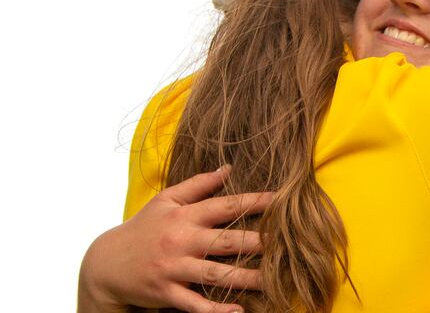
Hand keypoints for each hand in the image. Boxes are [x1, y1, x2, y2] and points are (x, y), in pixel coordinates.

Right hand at [78, 166, 271, 312]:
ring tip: (273, 281)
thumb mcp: (166, 200)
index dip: (255, 202)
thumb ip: (198, 185)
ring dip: (245, 279)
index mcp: (184, 216)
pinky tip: (238, 311)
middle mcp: (181, 240)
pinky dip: (215, 310)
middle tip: (288, 244)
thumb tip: (228, 168)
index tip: (283, 200)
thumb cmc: (143, 228)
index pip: (225, 206)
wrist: (105, 264)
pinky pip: (194, 304)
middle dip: (258, 242)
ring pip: (215, 275)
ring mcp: (174, 268)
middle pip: (226, 241)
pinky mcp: (166, 293)